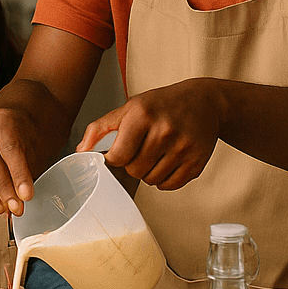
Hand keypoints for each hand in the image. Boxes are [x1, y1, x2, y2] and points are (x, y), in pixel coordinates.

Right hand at [0, 107, 37, 215]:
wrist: (9, 129)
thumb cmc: (22, 140)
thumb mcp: (32, 149)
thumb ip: (27, 171)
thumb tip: (22, 199)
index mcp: (2, 120)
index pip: (9, 148)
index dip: (18, 174)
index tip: (26, 195)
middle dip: (2, 188)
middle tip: (15, 207)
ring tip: (3, 209)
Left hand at [77, 79, 224, 189]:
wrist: (205, 102)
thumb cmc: (163, 105)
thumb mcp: (131, 107)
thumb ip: (102, 127)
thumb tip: (82, 150)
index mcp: (143, 114)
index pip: (118, 156)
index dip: (116, 157)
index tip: (122, 151)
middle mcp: (164, 130)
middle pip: (134, 171)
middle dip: (134, 164)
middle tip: (144, 149)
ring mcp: (183, 147)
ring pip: (151, 181)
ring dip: (149, 172)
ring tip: (158, 153)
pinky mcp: (197, 161)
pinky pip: (170, 186)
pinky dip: (165, 178)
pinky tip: (170, 160)